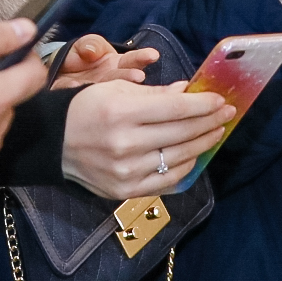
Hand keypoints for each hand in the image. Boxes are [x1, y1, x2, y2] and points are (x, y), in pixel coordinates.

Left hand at [49, 33, 159, 91]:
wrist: (56, 74)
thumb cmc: (78, 57)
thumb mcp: (85, 45)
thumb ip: (90, 44)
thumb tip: (92, 51)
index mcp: (119, 66)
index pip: (134, 61)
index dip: (143, 58)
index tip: (153, 55)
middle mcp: (113, 82)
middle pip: (124, 79)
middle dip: (131, 77)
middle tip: (139, 76)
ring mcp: (99, 94)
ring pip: (108, 92)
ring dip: (113, 90)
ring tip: (114, 88)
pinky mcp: (82, 102)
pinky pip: (80, 97)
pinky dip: (79, 92)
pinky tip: (76, 86)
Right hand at [60, 79, 235, 198]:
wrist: (54, 143)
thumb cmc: (85, 108)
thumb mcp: (114, 90)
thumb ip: (154, 93)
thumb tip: (187, 91)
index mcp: (121, 113)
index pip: (175, 109)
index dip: (203, 104)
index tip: (220, 100)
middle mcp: (125, 144)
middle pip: (181, 133)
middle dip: (210, 121)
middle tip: (227, 113)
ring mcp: (126, 172)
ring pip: (178, 158)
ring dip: (203, 144)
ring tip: (216, 132)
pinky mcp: (125, 190)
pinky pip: (166, 181)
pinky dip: (185, 167)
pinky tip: (194, 155)